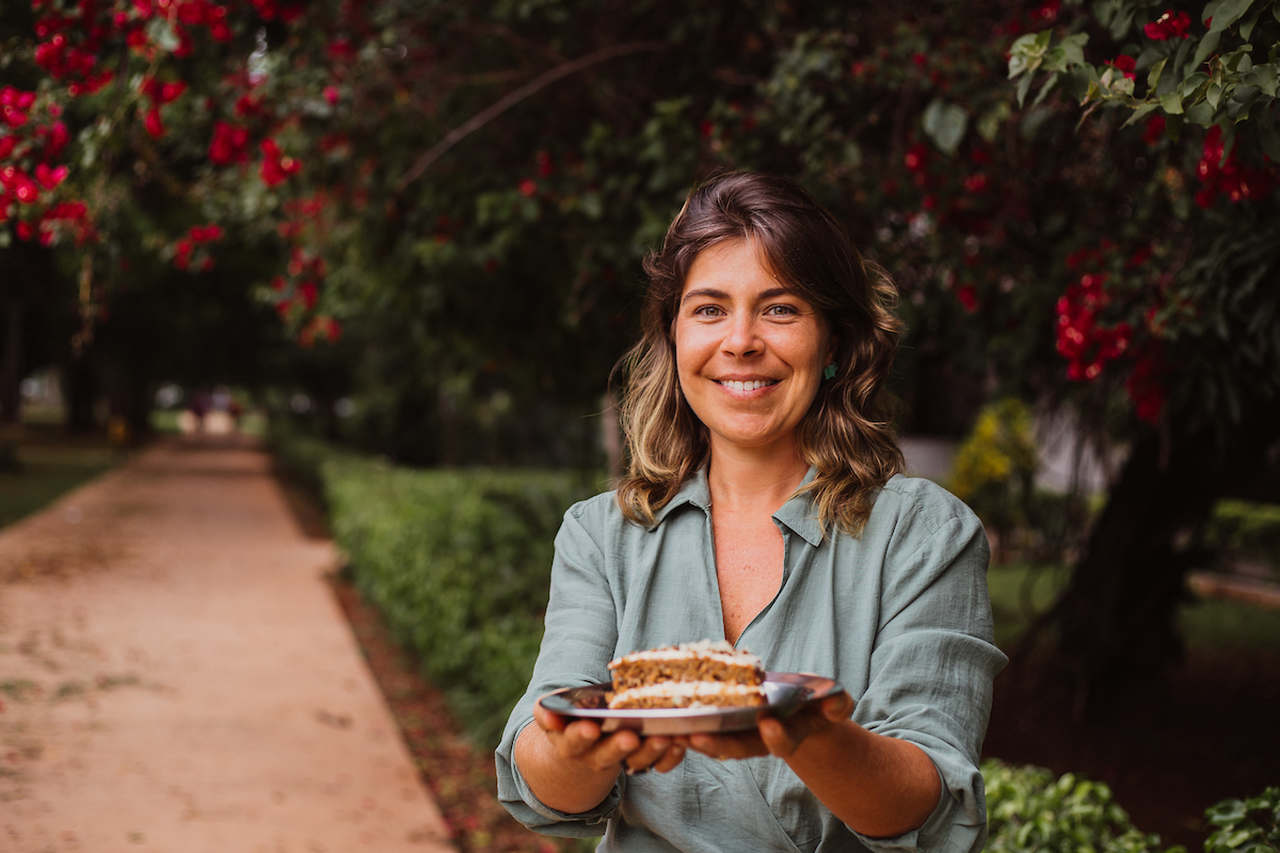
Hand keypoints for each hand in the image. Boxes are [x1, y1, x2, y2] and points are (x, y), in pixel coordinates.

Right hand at [531, 701, 685, 774]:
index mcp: (571, 744)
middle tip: (630, 737)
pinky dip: (669, 757)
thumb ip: (548, 712)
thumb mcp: (551, 720)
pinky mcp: (641, 764)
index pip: (573, 741)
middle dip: (617, 747)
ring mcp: (620, 762)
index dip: (580, 735)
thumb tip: (548, 710)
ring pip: (635, 762)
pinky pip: (657, 765)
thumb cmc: (567, 728)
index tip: (590, 727)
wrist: (577, 760)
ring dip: (649, 751)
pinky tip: (678, 743)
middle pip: (606, 756)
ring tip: (662, 737)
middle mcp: (595, 757)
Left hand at [682, 691, 855, 761]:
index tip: (769, 724)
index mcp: (788, 736)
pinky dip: (684, 727)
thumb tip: (836, 705)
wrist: (802, 716)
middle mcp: (761, 741)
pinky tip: (664, 719)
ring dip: (693, 738)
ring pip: (715, 742)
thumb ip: (836, 706)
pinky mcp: (724, 728)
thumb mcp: (833, 706)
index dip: (776, 736)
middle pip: (738, 748)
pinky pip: (702, 730)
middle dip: (719, 744)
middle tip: (697, 736)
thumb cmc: (817, 707)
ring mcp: (742, 736)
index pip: (781, 742)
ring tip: (671, 731)